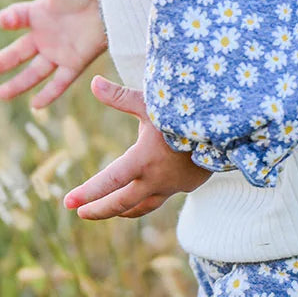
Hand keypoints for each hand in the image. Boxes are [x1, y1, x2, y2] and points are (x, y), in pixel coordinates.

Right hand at [0, 0, 106, 109]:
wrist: (113, 2)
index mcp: (37, 14)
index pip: (16, 18)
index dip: (10, 19)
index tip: (6, 21)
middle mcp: (44, 36)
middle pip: (17, 53)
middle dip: (0, 63)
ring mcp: (58, 52)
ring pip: (34, 72)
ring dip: (18, 84)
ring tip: (1, 95)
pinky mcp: (75, 63)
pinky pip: (60, 82)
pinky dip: (49, 93)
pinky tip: (36, 105)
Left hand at [64, 77, 211, 218]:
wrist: (229, 133)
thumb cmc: (188, 113)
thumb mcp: (153, 102)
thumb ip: (121, 97)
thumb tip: (93, 83)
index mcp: (144, 160)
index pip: (109, 181)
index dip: (87, 193)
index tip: (68, 202)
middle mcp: (155, 179)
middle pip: (120, 203)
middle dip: (98, 209)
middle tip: (80, 213)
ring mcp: (171, 186)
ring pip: (140, 207)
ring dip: (121, 210)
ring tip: (107, 211)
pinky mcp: (184, 186)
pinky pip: (158, 198)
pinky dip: (143, 201)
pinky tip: (139, 197)